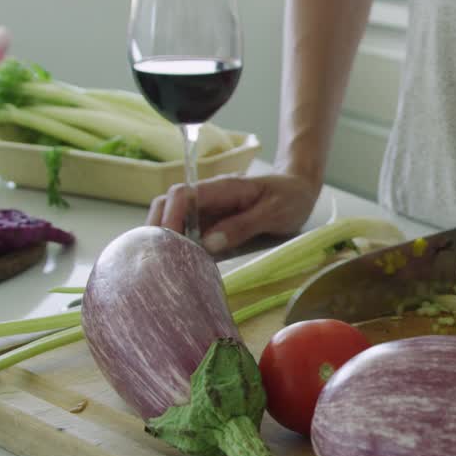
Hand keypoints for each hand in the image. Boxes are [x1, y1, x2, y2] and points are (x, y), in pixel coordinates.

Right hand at [146, 173, 319, 253]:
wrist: (299, 190)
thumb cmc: (289, 198)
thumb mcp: (273, 212)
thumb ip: (242, 226)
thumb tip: (208, 244)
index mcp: (222, 188)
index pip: (182, 195)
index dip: (169, 217)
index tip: (166, 243)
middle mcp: (208, 198)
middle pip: (167, 205)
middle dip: (157, 230)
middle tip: (157, 260)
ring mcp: (207, 211)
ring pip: (173, 220)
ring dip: (164, 241)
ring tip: (163, 267)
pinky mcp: (211, 225)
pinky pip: (188, 234)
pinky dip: (178, 248)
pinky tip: (178, 267)